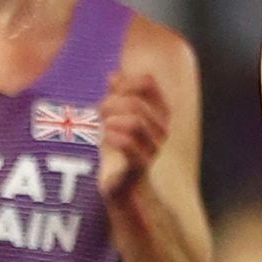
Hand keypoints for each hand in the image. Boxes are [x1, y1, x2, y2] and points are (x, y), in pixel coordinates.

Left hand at [97, 63, 173, 205]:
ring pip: (135, 122)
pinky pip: (129, 144)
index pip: (147, 83)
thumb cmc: (120, 149)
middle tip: (99, 110)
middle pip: (136, 103)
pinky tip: (104, 137)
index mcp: (160, 112)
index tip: (110, 92)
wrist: (123, 186)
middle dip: (112, 103)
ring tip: (102, 124)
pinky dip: (112, 136)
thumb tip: (114, 75)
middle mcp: (162, 128)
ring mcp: (154, 147)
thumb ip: (117, 97)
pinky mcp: (141, 165)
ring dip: (112, 119)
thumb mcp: (117, 118)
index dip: (125, 82)